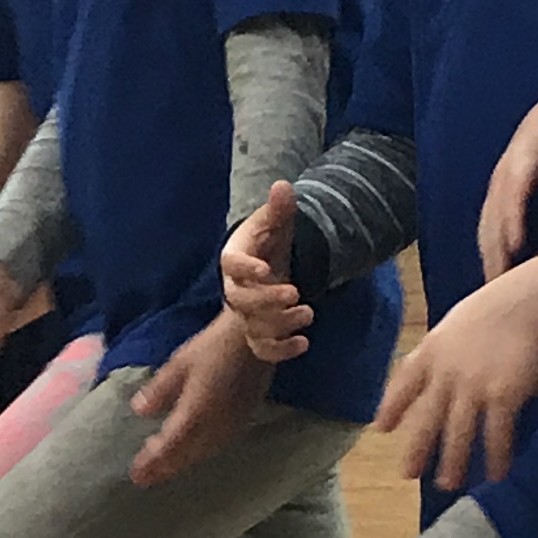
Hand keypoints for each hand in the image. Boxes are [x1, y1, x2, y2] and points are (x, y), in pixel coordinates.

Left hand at [128, 310, 265, 488]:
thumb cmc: (214, 346)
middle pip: (186, 455)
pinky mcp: (244, 420)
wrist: (256, 339)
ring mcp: (232, 425)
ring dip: (183, 463)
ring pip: (203, 453)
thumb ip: (159, 390)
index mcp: (195, 413)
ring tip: (165, 467)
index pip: (170, 446)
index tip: (136, 475)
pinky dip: (201, 453)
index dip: (152, 463)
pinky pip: (219, 446)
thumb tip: (139, 411)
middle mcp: (214, 426)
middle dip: (165, 468)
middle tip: (145, 478)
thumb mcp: (179, 364)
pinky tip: (195, 451)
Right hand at [220, 179, 312, 362]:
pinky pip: (263, 350)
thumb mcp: (275, 225)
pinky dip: (281, 351)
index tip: (265, 270)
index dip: (245, 269)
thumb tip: (283, 186)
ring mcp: (245, 315)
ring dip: (281, 324)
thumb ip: (279, 210)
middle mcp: (236, 290)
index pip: (230, 265)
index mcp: (235, 260)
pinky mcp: (258, 335)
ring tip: (308, 312)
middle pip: (240, 301)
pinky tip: (304, 343)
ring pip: (253, 327)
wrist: (267, 272)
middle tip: (295, 294)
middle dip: (267, 301)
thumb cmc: (268, 246)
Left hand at [373, 265, 537, 488]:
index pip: (404, 382)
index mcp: (432, 350)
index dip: (392, 407)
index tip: (382, 428)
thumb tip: (452, 378)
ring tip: (448, 484)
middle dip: (416, 449)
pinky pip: (496, 436)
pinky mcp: (501, 397)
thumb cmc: (503, 307)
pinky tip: (498, 474)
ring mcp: (472, 387)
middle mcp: (446, 373)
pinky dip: (497, 458)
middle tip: (407, 474)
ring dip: (453, 463)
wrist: (532, 302)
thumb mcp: (460, 322)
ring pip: (458, 435)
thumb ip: (450, 351)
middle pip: (427, 419)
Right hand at [479, 84, 537, 280]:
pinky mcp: (504, 193)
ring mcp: (502, 181)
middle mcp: (507, 167)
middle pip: (492, 210)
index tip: (515, 246)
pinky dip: (492, 250)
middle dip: (494, 247)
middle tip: (500, 283)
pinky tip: (498, 275)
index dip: (512, 216)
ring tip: (495, 288)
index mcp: (527, 148)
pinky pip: (491, 224)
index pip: (514, 185)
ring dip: (488, 254)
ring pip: (486, 221)